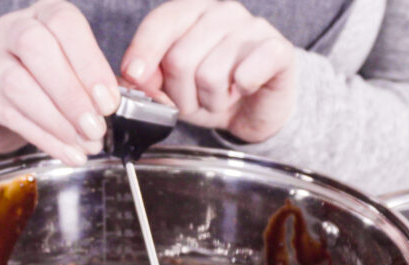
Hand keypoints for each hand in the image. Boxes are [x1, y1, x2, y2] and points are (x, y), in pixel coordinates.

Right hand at [0, 0, 119, 165]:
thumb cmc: (43, 78)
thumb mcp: (70, 67)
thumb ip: (92, 82)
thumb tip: (111, 107)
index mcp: (44, 15)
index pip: (64, 24)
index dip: (89, 63)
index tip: (108, 101)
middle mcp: (13, 30)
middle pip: (35, 47)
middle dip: (71, 93)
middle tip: (95, 126)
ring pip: (18, 84)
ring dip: (57, 119)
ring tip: (83, 142)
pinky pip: (12, 116)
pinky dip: (45, 139)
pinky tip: (67, 152)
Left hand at [121, 0, 296, 143]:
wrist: (256, 109)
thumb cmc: (211, 92)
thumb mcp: (170, 87)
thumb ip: (147, 79)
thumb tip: (131, 77)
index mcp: (192, 11)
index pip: (160, 23)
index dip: (143, 52)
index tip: (134, 76)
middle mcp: (222, 12)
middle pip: (180, 58)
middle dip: (182, 95)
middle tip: (195, 99)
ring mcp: (252, 27)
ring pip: (209, 74)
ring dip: (210, 100)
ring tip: (220, 97)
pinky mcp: (278, 49)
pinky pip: (244, 75)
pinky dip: (239, 92)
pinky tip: (244, 89)